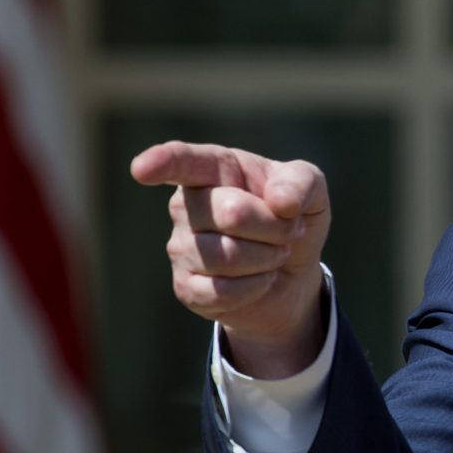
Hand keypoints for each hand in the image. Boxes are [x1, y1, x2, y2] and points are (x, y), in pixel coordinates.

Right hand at [130, 141, 330, 378]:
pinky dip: (255, 286)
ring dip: (268, 257)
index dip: (162, 163)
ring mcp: (181, 246)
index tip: (142, 169)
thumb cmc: (293, 217)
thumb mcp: (310, 191)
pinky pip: (221, 291)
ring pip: (227, 255)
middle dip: (275, 226)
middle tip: (290, 230)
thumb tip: (280, 202)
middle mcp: (187, 204)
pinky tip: (261, 279)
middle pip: (231, 213)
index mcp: (213, 169)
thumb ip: (301, 183)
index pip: (184, 161)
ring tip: (276, 253)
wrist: (293, 272)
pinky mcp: (186, 287)